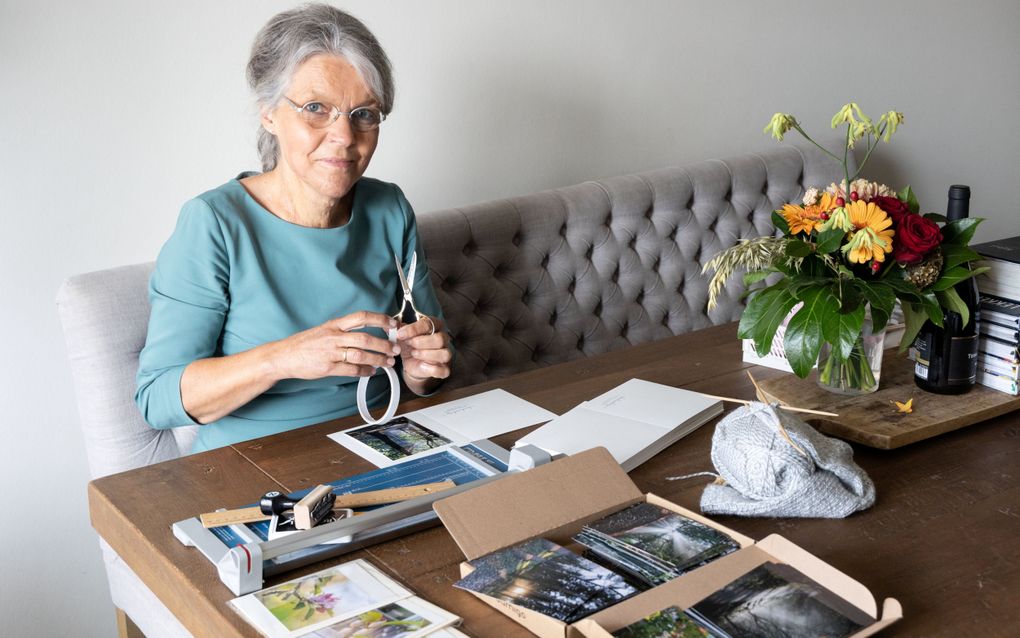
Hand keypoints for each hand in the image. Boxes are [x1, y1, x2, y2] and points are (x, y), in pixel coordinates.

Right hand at [269, 311, 399, 379]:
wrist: (283, 356)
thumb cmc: (305, 343)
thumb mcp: (324, 330)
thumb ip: (343, 330)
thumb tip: (366, 331)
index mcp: (335, 325)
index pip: (361, 317)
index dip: (380, 319)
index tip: (393, 324)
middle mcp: (334, 336)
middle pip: (365, 338)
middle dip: (384, 344)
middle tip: (396, 348)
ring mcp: (331, 352)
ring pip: (361, 355)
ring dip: (378, 359)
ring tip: (388, 362)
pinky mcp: (328, 367)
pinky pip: (351, 370)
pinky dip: (364, 371)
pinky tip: (372, 372)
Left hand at [396, 315, 451, 390]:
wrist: (412, 361)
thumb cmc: (411, 344)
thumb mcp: (403, 335)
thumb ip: (397, 328)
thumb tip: (388, 325)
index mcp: (435, 325)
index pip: (428, 324)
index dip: (413, 329)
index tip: (400, 334)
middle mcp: (443, 338)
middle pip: (439, 339)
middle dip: (420, 342)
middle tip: (408, 344)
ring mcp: (446, 353)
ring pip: (444, 354)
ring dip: (426, 354)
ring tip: (414, 353)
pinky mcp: (444, 368)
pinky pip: (444, 370)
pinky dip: (432, 369)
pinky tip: (422, 365)